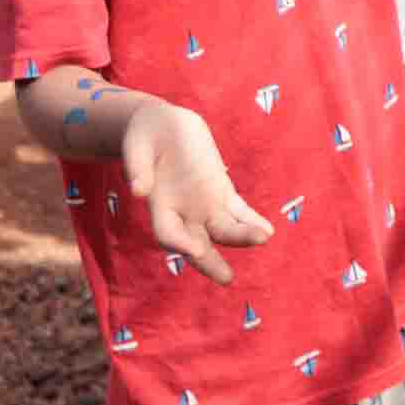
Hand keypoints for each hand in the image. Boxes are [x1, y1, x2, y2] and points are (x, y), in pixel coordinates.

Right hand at [123, 101, 272, 285]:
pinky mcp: (221, 190)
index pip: (168, 233)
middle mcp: (182, 212)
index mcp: (158, 206)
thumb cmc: (143, 138)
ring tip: (263, 238)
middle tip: (227, 278)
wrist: (162, 126)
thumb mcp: (136, 147)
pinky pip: (238, 210)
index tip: (194, 250)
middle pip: (198, 243)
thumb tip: (138, 190)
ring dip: (243, 236)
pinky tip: (267, 230)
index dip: (180, 243)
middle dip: (211, 261)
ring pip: (224, 228)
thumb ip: (137, 168)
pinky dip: (251, 220)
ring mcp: (204, 203)